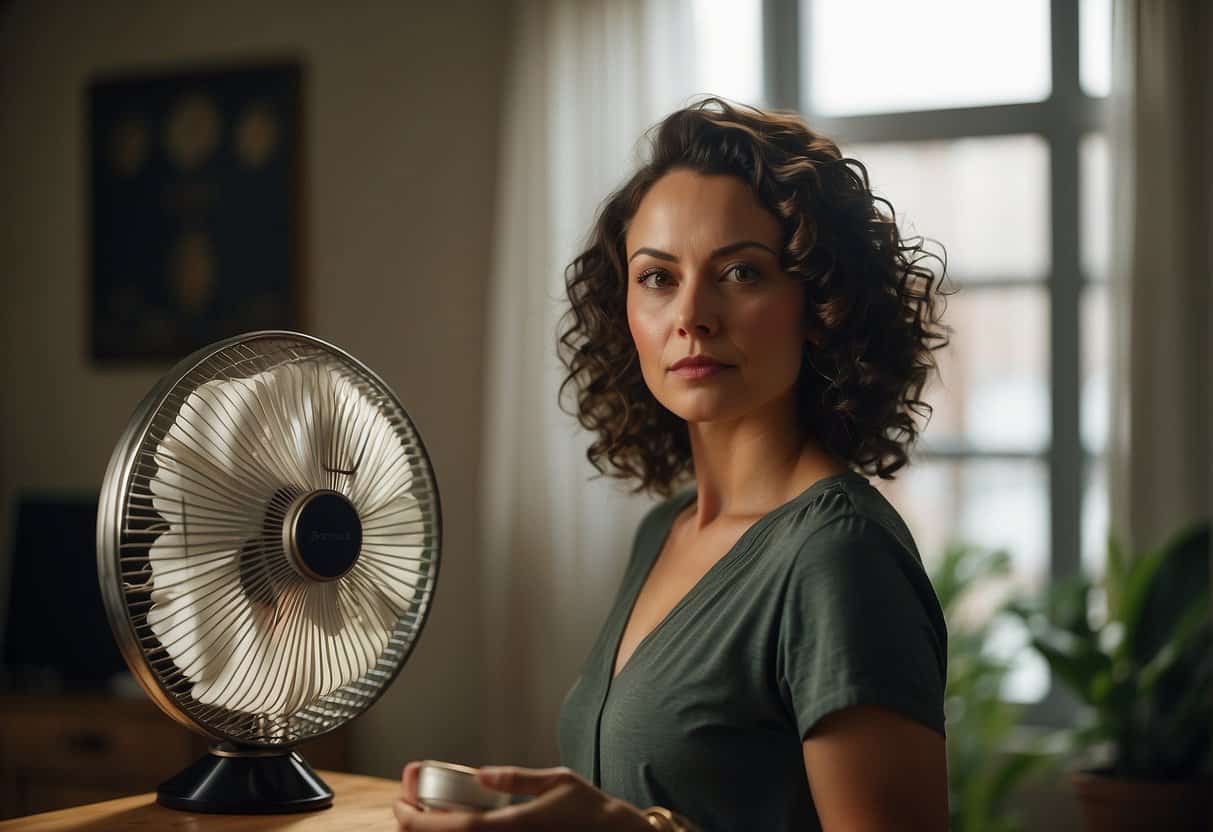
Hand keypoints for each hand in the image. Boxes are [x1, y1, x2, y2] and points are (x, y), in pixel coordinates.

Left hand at [393, 762, 653, 830]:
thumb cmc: (589, 809)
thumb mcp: (557, 781)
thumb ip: (517, 778)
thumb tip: (481, 774)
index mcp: (514, 825)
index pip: (456, 827)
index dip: (420, 819)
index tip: (400, 802)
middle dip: (416, 827)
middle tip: (403, 806)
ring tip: (419, 814)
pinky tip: (449, 823)